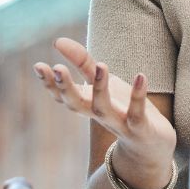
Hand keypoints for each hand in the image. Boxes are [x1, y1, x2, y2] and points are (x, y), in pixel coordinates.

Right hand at [33, 38, 176, 188]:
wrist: (151, 148)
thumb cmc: (122, 110)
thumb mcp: (102, 83)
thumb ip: (82, 63)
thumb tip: (58, 40)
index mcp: (87, 104)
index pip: (63, 95)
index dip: (50, 83)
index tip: (38, 66)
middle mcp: (98, 115)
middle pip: (77, 104)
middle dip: (66, 88)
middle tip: (58, 68)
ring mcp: (118, 123)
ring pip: (103, 110)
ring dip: (100, 88)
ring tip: (101, 64)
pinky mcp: (140, 128)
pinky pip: (137, 114)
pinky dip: (137, 97)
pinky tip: (140, 76)